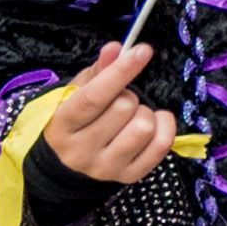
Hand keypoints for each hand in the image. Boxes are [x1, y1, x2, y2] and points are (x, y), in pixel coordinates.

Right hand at [39, 41, 173, 185]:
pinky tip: (154, 124)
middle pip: (123, 108)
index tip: (143, 51)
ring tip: (134, 115)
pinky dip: (165, 128)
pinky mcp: (127, 176)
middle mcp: (79, 151)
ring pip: (144, 128)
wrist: (66, 164)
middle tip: (122, 100)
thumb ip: (97, 70)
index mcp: (61, 125)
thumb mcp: (76, 93)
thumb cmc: (75, 120)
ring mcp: (103, 168)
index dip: (121, 72)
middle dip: (129, 96)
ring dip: (146, 114)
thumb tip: (116, 48)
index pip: (94, 97)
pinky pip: (161, 146)